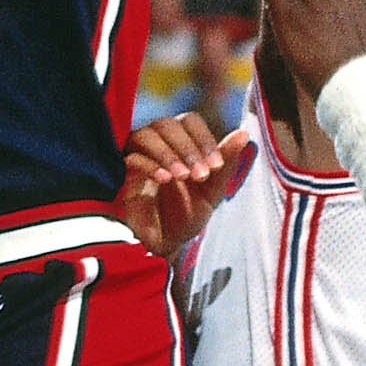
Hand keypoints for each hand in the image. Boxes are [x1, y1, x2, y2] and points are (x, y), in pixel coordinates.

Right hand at [121, 116, 253, 256]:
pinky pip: (130, 158)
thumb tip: (244, 134)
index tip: (216, 166)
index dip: (204, 139)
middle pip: (167, 124)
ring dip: (168, 153)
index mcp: (181, 143)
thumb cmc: (187, 215)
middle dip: (187, 148)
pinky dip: (148, 164)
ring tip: (183, 177)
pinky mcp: (121, 175)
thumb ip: (226, 162)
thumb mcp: (212, 190)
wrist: (165, 244)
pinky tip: (164, 179)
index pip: (189, 121)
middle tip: (201, 175)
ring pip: (145, 135)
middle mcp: (157, 144)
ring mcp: (137, 157)